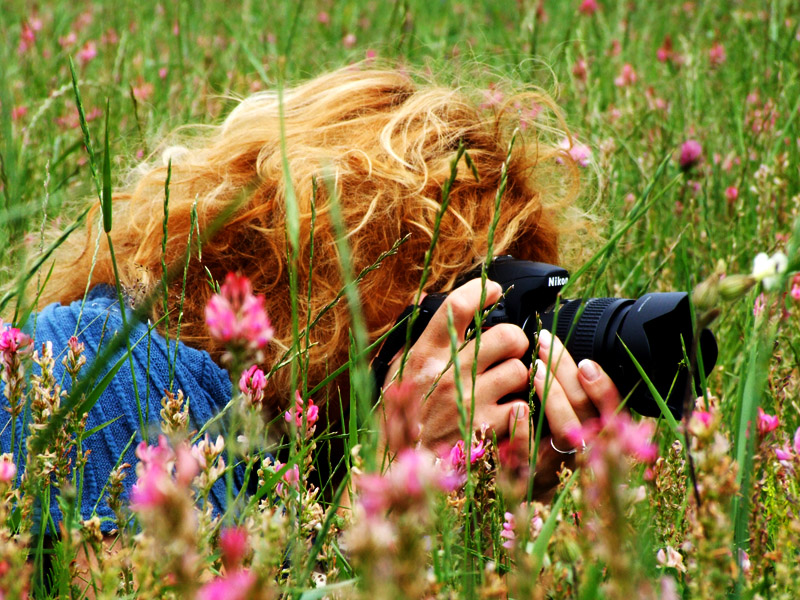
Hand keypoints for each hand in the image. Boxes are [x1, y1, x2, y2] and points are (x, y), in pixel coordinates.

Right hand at [381, 278, 531, 452]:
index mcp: (425, 354)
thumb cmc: (401, 419)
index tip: (495, 292)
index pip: (457, 307)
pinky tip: (503, 415)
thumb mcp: (397, 372)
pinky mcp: (485, 429)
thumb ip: (419, 340)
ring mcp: (469, 401)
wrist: (398, 469)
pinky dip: (518, 412)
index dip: (482, 293)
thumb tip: (427, 301)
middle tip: (507, 354)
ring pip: (521, 371)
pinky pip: (522, 407)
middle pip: (507, 335)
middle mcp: (448, 373)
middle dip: (514, 343)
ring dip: (518, 379)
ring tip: (503, 388)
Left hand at [521, 329, 621, 494]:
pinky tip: (516, 408)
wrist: (530, 493)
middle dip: (566, 372)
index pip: (613, 410)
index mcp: (600, 436)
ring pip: (565, 430)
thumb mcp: (573, 421)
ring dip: (552, 395)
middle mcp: (585, 451)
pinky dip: (524, 430)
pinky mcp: (531, 473)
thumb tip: (573, 358)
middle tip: (545, 343)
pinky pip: (530, 454)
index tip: (585, 363)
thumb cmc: (550, 444)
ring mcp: (560, 463)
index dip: (602, 387)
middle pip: (586, 411)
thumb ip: (577, 395)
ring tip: (536, 367)